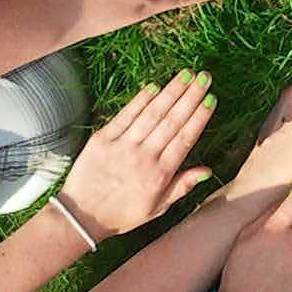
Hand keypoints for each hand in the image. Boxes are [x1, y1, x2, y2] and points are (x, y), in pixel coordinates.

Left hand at [57, 69, 217, 238]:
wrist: (81, 217)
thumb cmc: (121, 215)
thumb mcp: (157, 209)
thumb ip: (182, 187)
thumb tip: (207, 170)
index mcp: (160, 175)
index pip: (185, 139)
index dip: (199, 116)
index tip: (211, 98)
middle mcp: (144, 157)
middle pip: (172, 121)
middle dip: (190, 96)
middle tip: (204, 77)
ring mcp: (122, 146)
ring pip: (152, 114)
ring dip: (170, 92)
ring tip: (185, 74)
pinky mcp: (102, 140)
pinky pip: (125, 115)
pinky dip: (140, 100)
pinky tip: (154, 86)